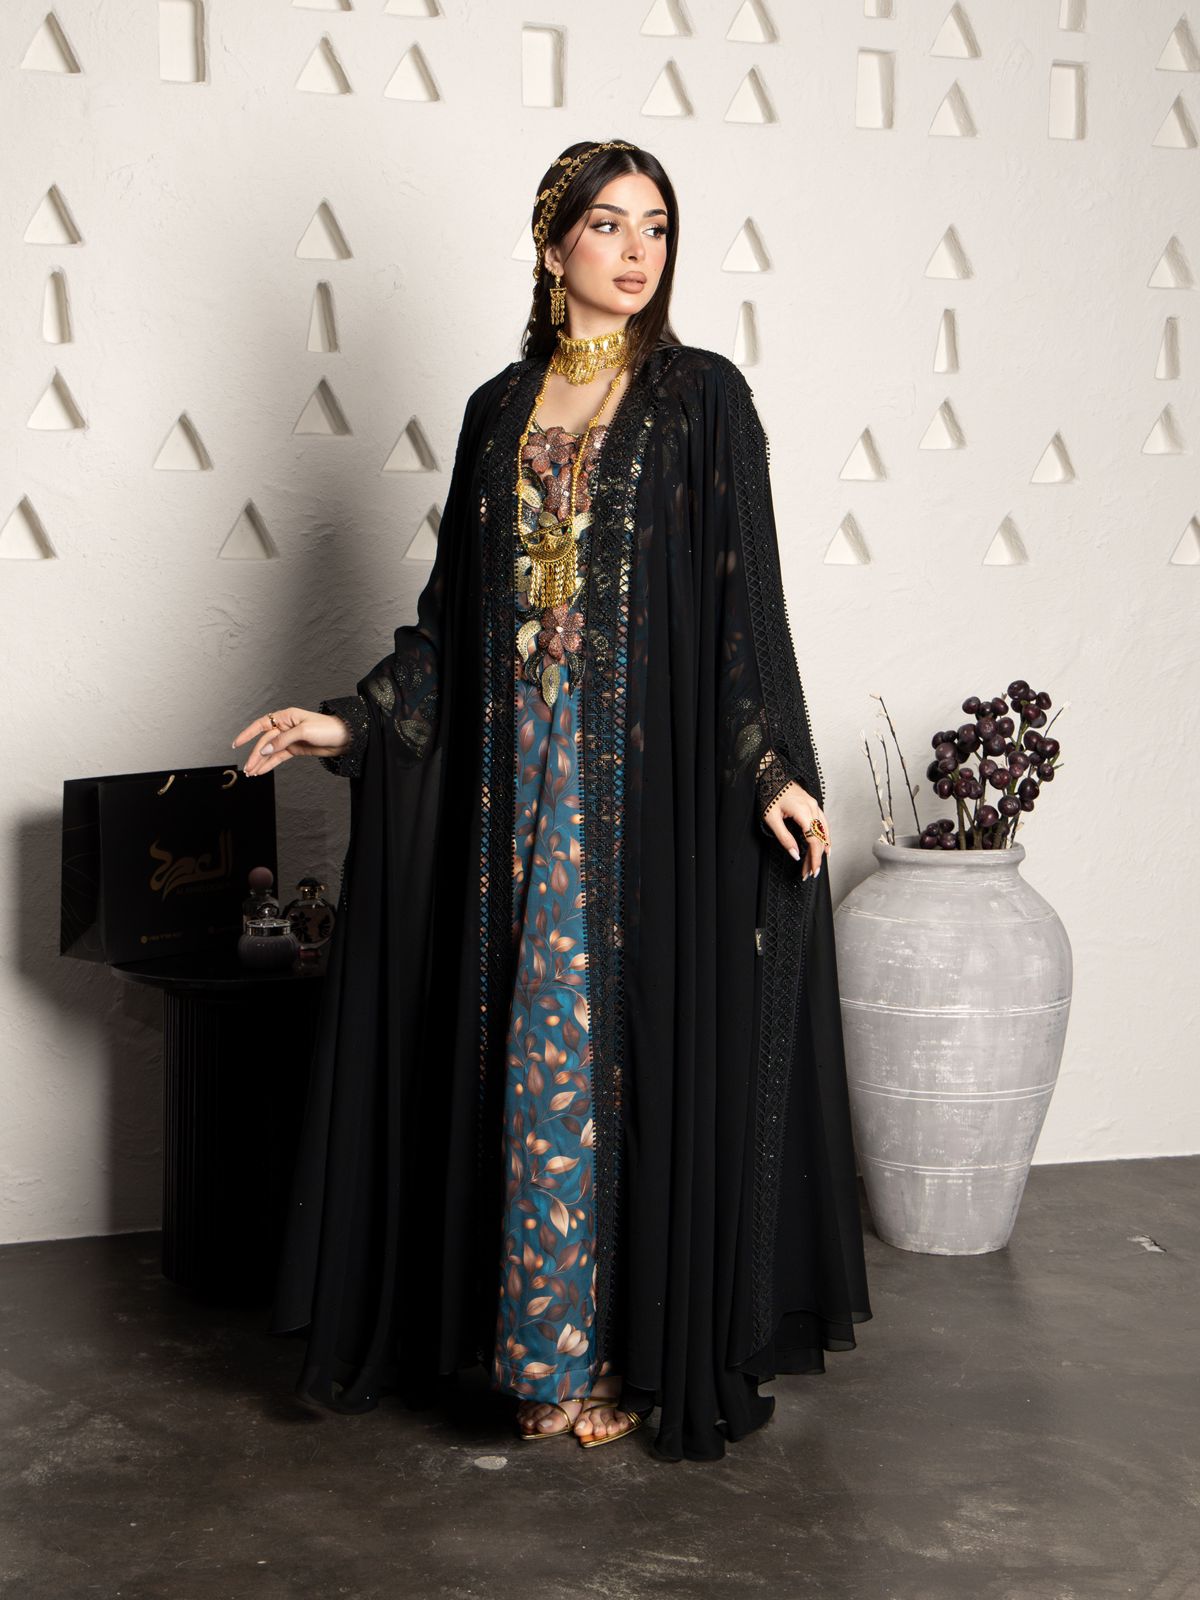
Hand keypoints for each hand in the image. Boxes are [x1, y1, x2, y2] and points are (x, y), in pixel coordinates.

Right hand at [231, 707, 350, 776]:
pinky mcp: (295, 749)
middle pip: (265, 742)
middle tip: (247, 768)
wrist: (344, 738)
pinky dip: (269, 764)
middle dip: (255, 755)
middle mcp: (285, 727)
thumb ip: (282, 740)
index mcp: (286, 717)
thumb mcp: (303, 731)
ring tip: (251, 773)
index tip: (236, 744)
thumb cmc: (326, 728)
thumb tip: (264, 750)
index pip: (261, 725)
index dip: (247, 734)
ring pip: (270, 751)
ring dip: (260, 762)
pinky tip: (261, 771)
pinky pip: (278, 757)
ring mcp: (289, 739)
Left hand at [763, 783, 829, 881]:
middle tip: (811, 871)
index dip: (814, 859)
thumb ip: (784, 838)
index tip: (812, 871)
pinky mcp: (812, 803)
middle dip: (816, 857)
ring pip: (824, 830)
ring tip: (821, 861)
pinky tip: (825, 842)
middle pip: (820, 838)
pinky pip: (823, 822)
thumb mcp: (772, 819)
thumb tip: (795, 854)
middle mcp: (812, 808)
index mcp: (804, 812)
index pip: (814, 842)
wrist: (770, 774)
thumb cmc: (768, 794)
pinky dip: (825, 834)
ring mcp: (814, 805)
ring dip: (823, 847)